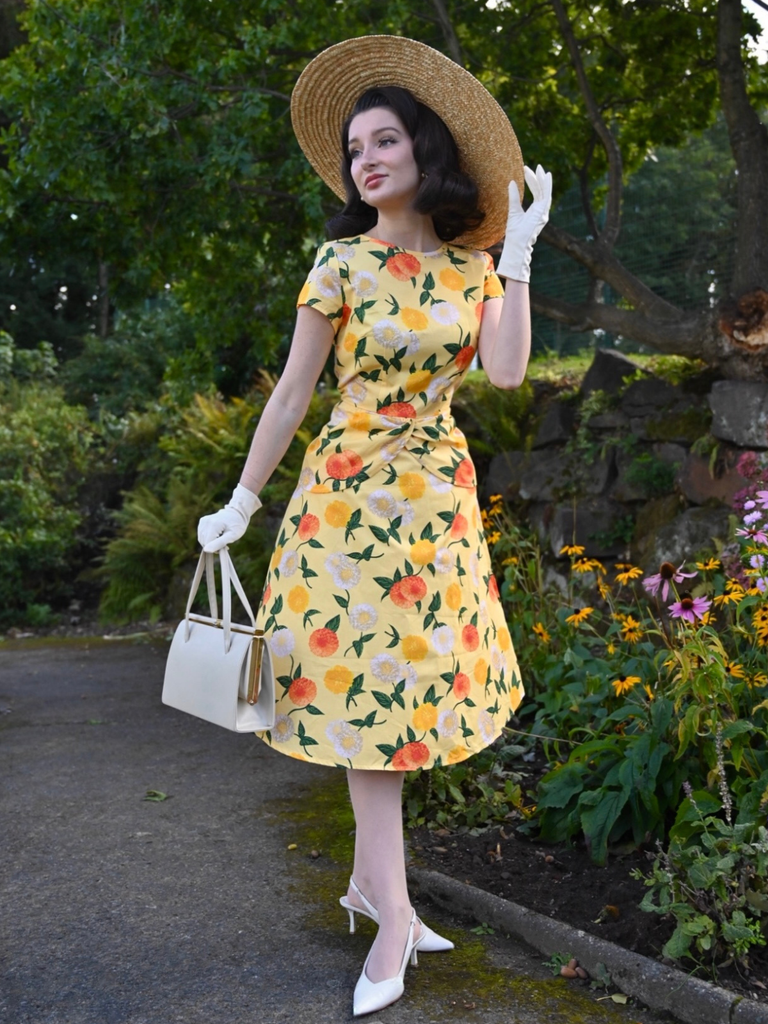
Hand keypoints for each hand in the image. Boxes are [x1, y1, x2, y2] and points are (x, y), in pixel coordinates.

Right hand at [197, 484, 261, 552]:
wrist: (237, 513)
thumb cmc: (237, 525)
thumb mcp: (232, 536)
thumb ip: (219, 543)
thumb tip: (206, 550)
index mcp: (213, 525)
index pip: (207, 544)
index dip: (216, 548)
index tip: (226, 546)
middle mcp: (206, 521)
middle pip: (204, 542)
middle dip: (213, 545)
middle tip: (224, 542)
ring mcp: (203, 521)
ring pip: (201, 539)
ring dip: (210, 542)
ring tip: (221, 538)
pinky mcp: (202, 521)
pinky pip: (202, 535)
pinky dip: (208, 538)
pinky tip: (216, 534)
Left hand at [496, 164, 552, 282]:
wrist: (516, 244)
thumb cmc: (514, 232)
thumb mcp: (513, 210)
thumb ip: (514, 197)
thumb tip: (511, 182)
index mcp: (535, 211)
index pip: (536, 192)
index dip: (532, 181)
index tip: (526, 170)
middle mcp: (541, 211)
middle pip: (541, 190)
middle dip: (539, 178)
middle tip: (536, 166)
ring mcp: (543, 212)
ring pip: (545, 192)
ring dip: (543, 180)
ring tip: (540, 169)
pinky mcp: (542, 212)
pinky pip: (546, 196)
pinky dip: (547, 186)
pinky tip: (546, 176)